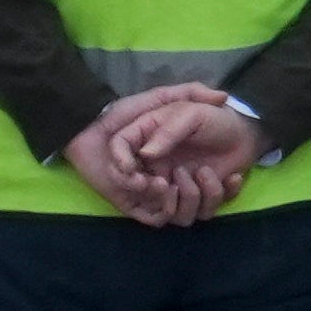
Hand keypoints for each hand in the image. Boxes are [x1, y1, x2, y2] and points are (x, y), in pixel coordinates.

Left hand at [62, 83, 256, 227]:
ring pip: (176, 211)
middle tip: (191, 173)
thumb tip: (223, 97)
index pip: (202, 180)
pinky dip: (160, 207)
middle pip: (193, 200)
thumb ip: (190, 93)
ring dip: (177, 198)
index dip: (213, 180)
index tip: (212, 167)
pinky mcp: (132, 205)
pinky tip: (155, 184)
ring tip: (167, 178)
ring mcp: (148, 195)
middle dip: (196, 192)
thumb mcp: (161, 99)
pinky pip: (154, 217)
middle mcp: (164, 179)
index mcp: (173, 161)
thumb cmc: (123, 113)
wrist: (86, 126)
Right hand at [111, 88, 269, 216]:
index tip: (135, 175)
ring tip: (205, 171)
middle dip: (157, 194)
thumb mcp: (188, 114)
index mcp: (147, 142)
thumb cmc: (212, 119)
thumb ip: (166, 132)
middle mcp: (157, 168)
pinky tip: (230, 177)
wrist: (245, 132)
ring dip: (191, 195)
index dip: (121, 168)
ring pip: (174, 212)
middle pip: (140, 192)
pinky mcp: (200, 198)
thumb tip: (146, 153)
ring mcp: (178, 185)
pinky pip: (202, 213)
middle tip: (174, 179)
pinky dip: (218, 195)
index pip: (120, 155)